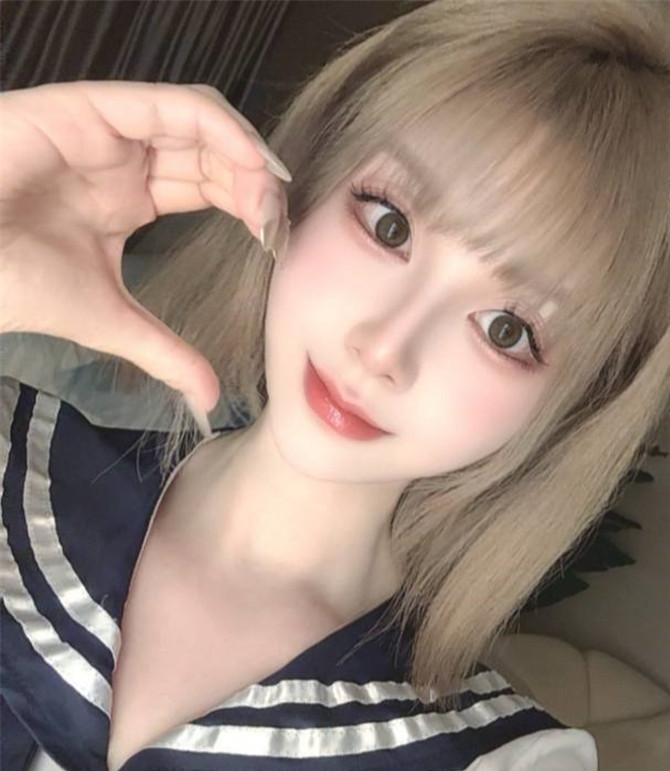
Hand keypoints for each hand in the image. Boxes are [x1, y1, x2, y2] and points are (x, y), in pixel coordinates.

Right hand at [0, 79, 290, 423]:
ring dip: (243, 153)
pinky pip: (167, 104)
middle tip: (277, 222)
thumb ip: (165, 353)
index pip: (208, 184)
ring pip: (197, 121)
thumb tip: (208, 400)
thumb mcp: (114, 321)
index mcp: (130, 197)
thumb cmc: (20, 286)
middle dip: (255, 182)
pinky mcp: (89, 109)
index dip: (248, 205)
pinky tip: (248, 162)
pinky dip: (218, 127)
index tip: (275, 242)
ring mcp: (108, 130)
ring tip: (268, 194)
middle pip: (210, 152)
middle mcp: (123, 157)